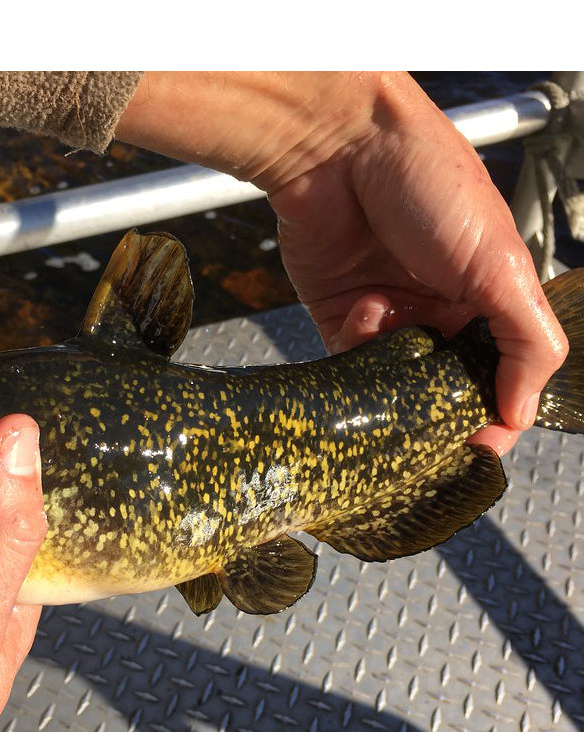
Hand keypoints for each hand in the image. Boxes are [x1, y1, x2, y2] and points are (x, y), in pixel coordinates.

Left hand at [116, 72, 568, 454]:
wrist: (338, 149)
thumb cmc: (426, 182)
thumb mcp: (500, 262)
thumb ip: (524, 339)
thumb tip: (522, 410)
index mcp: (490, 298)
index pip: (501, 376)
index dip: (493, 416)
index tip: (477, 449)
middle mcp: (439, 312)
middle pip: (444, 390)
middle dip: (436, 412)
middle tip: (427, 433)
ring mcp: (388, 320)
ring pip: (394, 389)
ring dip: (392, 389)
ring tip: (390, 367)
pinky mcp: (338, 321)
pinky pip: (348, 372)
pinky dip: (354, 368)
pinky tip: (359, 332)